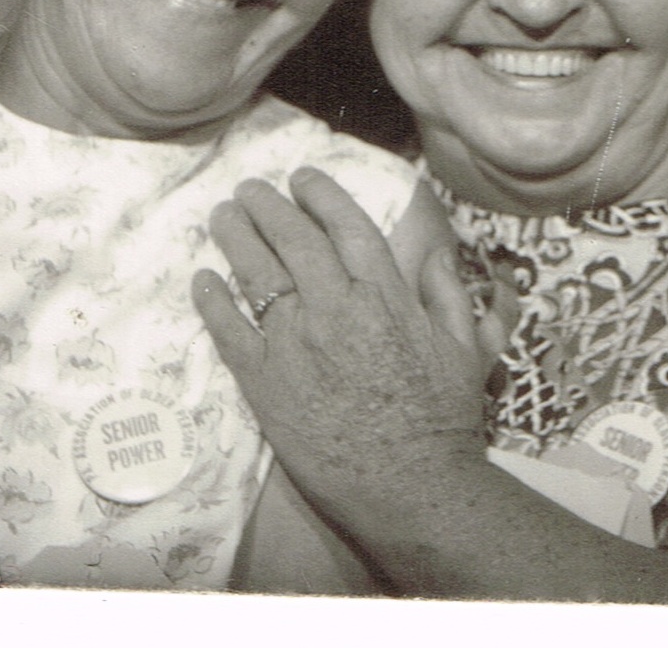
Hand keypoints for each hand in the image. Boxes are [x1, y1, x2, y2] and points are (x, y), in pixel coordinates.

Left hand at [193, 168, 486, 543]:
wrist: (413, 488)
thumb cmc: (444, 419)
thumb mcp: (464, 346)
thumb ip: (448, 291)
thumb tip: (439, 250)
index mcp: (384, 294)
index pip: (344, 224)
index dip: (320, 195)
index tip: (302, 178)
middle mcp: (335, 309)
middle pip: (293, 239)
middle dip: (268, 205)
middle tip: (250, 188)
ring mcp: (296, 346)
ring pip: (257, 275)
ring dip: (236, 238)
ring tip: (222, 216)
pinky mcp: (268, 386)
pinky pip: (231, 333)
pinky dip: (214, 302)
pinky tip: (203, 280)